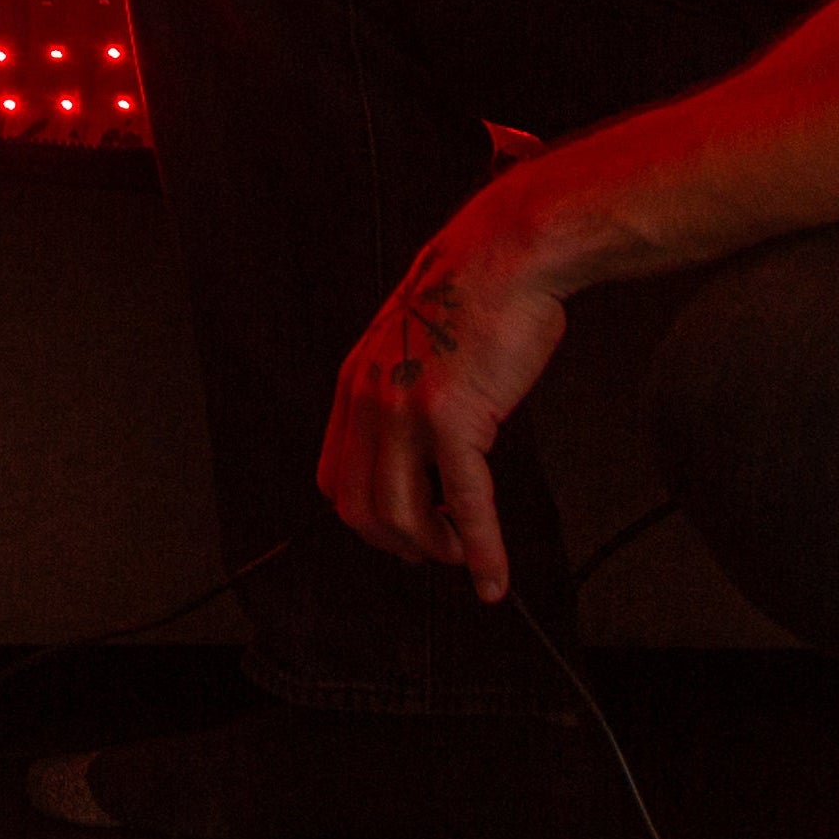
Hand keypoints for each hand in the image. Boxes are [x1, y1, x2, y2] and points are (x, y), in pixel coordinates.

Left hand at [319, 181, 568, 604]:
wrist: (502, 258)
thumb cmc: (470, 306)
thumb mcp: (409, 350)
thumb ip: (399, 396)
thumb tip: (419, 454)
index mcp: (355, 384)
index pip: (336, 479)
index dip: (367, 520)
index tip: (404, 535)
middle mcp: (369, 399)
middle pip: (360, 508)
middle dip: (399, 546)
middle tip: (437, 553)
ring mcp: (406, 410)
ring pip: (401, 517)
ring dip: (434, 552)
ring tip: (462, 556)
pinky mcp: (455, 417)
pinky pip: (465, 505)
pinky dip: (480, 552)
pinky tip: (493, 579)